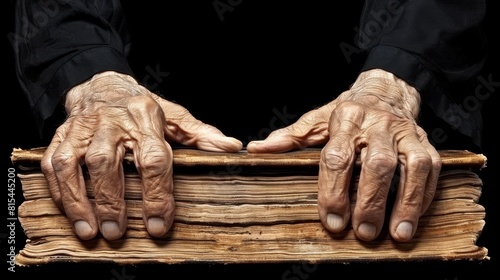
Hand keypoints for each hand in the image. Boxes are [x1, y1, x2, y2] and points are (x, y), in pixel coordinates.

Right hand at [41, 71, 241, 239]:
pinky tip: (70, 214)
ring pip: (75, 163)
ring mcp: (83, 129)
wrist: (102, 85)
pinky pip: (54, 163)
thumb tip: (231, 148)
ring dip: (80, 200)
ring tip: (90, 232)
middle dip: (112, 201)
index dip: (157, 193)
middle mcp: (112, 123)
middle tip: (118, 233)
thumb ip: (200, 134)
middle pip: (107, 162)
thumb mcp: (174, 116)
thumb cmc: (141, 107)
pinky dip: (59, 190)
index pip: (154, 158)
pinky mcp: (62, 136)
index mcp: (145, 119)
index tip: (158, 224)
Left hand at [247, 69, 441, 241]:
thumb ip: (291, 137)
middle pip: (377, 164)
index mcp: (345, 120)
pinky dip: (425, 195)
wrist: (385, 91)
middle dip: (370, 201)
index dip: (333, 191)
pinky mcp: (425, 141)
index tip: (332, 221)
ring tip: (398, 235)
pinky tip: (414, 218)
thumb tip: (258, 150)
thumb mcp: (316, 120)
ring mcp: (405, 133)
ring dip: (406, 202)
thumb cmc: (347, 112)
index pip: (337, 157)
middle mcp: (377, 125)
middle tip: (364, 233)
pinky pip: (431, 168)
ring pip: (411, 166)